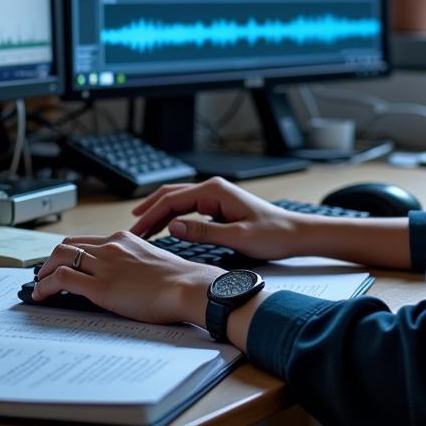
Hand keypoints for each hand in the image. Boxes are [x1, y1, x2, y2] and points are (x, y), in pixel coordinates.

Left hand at [32, 231, 222, 325]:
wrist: (188, 286)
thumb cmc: (179, 280)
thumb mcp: (152, 261)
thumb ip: (134, 262)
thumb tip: (125, 276)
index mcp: (124, 239)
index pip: (85, 241)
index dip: (68, 253)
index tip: (62, 264)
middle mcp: (111, 246)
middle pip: (67, 245)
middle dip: (51, 260)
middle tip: (46, 275)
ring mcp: (104, 265)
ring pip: (59, 258)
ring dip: (44, 273)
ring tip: (40, 286)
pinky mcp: (100, 286)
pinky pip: (63, 279)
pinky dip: (46, 285)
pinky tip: (43, 296)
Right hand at [128, 176, 304, 259]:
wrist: (294, 234)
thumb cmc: (272, 234)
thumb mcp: (237, 237)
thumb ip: (203, 231)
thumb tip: (172, 226)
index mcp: (215, 191)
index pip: (172, 200)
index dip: (151, 216)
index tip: (135, 231)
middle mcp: (213, 188)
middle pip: (171, 196)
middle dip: (149, 211)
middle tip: (131, 230)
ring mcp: (215, 195)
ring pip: (178, 200)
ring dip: (159, 213)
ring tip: (140, 229)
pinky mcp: (218, 205)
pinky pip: (188, 208)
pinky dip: (172, 216)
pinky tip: (163, 227)